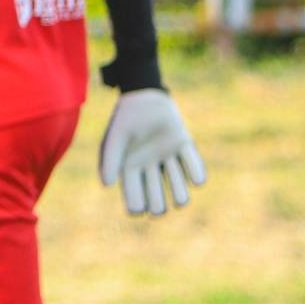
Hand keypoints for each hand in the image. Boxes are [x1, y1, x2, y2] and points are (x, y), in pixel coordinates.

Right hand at [99, 88, 206, 215]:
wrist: (143, 94)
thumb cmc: (125, 118)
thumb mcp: (114, 139)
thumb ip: (109, 160)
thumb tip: (107, 185)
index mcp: (131, 169)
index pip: (135, 200)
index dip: (137, 208)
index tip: (140, 208)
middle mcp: (150, 168)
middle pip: (158, 201)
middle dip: (159, 206)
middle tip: (159, 203)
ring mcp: (168, 158)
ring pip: (180, 192)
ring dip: (180, 196)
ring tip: (178, 195)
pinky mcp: (184, 147)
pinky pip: (196, 170)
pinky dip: (197, 175)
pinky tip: (194, 177)